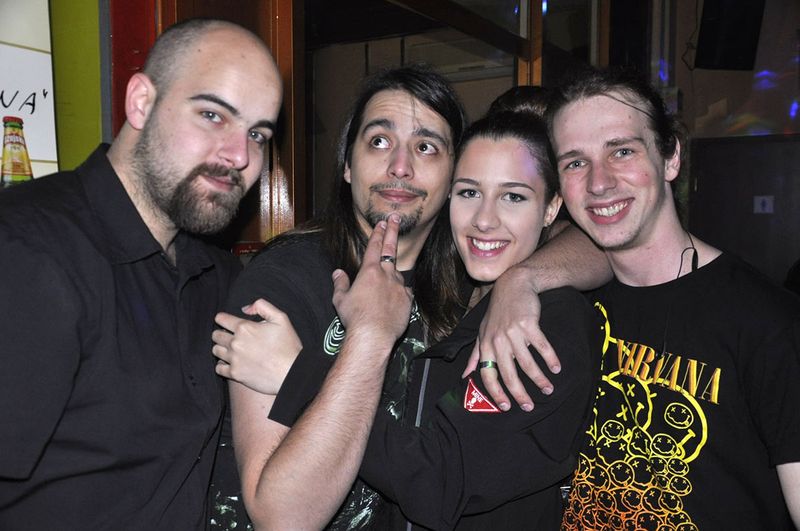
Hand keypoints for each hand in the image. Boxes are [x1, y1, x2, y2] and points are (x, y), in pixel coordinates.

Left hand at [213, 298, 301, 394]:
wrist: (292, 373)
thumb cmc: (288, 346)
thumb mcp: (281, 318)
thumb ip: (262, 306)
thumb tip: (245, 309)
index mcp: (245, 328)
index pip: (220, 319)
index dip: (223, 318)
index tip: (227, 322)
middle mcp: (236, 343)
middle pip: (215, 335)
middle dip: (221, 333)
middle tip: (231, 337)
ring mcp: (234, 359)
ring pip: (215, 350)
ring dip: (221, 348)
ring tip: (232, 350)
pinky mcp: (235, 374)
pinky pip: (218, 368)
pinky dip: (222, 365)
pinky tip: (231, 363)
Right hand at [332, 214, 412, 344]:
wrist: (373, 334)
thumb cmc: (354, 317)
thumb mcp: (340, 299)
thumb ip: (340, 283)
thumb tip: (337, 273)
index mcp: (369, 271)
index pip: (374, 247)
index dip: (378, 233)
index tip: (383, 222)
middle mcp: (386, 275)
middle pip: (391, 250)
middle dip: (393, 232)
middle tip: (396, 218)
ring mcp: (399, 287)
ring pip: (396, 275)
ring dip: (391, 275)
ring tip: (383, 287)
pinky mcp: (407, 300)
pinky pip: (404, 292)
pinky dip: (399, 292)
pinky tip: (395, 299)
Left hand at [464, 265, 560, 411]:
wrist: (513, 285)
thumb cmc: (497, 312)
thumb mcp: (482, 332)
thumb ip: (475, 355)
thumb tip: (465, 376)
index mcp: (485, 345)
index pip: (488, 374)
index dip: (496, 392)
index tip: (506, 407)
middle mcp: (497, 341)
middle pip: (508, 374)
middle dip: (520, 393)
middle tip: (529, 406)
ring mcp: (513, 332)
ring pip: (527, 363)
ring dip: (539, 380)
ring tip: (548, 389)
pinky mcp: (529, 324)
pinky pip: (541, 346)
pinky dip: (550, 359)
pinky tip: (557, 368)